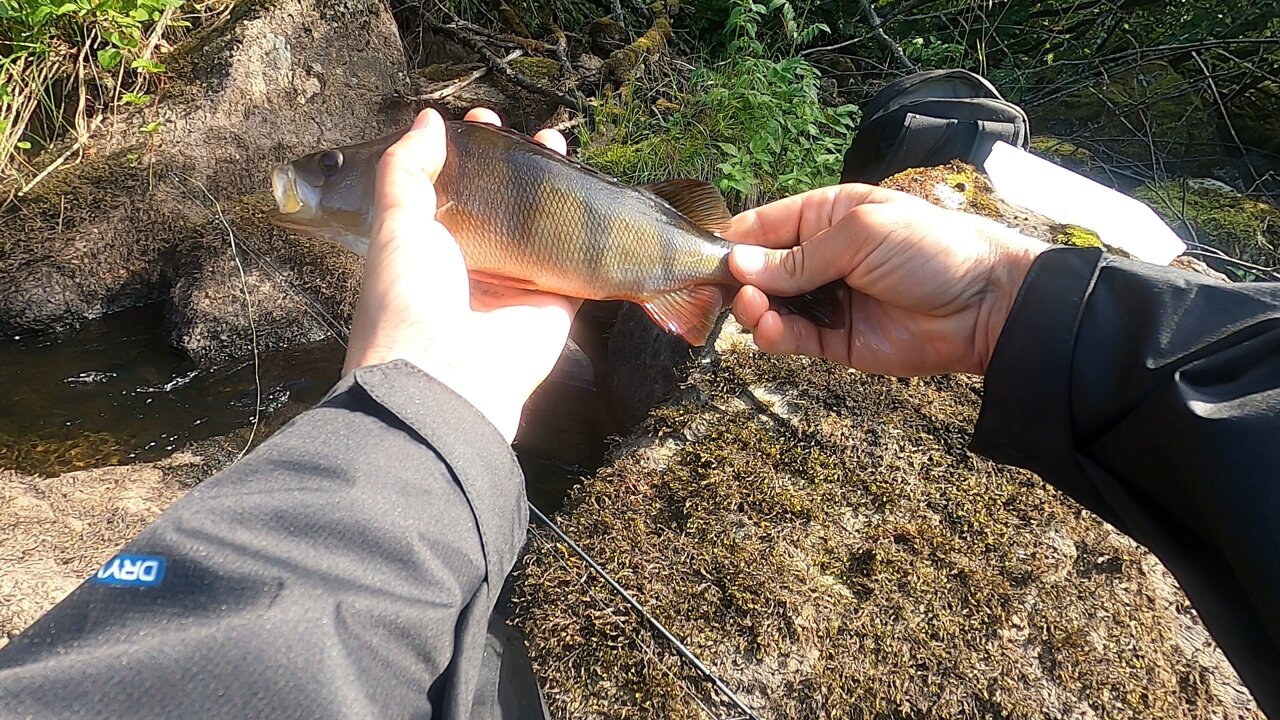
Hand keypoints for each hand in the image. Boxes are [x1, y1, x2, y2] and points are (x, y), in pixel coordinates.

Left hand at [344, 107, 580, 441]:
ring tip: (560, 148)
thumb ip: (406, 171)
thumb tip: (428, 121)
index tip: (482, 123)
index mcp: (429, 246)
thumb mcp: (395, 224)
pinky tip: (595, 192)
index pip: (454, 187)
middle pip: (502, 202)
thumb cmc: (410, 297)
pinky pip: (577, 261)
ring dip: (554, 186)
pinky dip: (588, 231)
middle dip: (516, 165)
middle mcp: (474, 263)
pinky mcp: (554, 301)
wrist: (446, 373)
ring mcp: (516, 282)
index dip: (468, 153)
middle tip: (529, 135)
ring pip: (541, 224)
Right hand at [726, 184, 1047, 375]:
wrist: (986, 305)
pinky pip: (791, 338)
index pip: (763, 226)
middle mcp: (820, 256)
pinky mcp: (834, 341)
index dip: (731, 242)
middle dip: (735, 279)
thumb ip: (798, 255)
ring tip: (754, 308)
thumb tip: (738, 264)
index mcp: (825, 214)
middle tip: (716, 290)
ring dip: (753, 308)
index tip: (700, 258)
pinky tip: (767, 328)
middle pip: (758, 269)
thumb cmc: (932, 249)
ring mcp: (826, 299)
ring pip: (769, 306)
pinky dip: (773, 335)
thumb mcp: (861, 235)